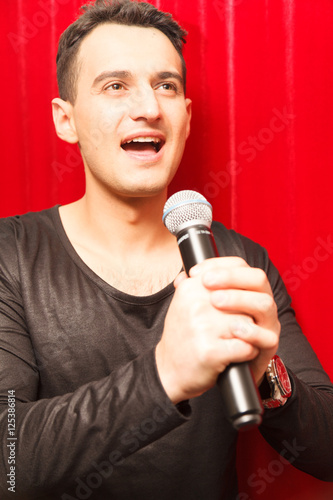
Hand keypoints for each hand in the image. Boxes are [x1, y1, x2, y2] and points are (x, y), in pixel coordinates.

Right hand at [155, 257, 279, 403]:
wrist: (168, 370)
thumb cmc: (182, 336)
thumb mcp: (184, 303)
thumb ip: (197, 283)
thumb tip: (212, 268)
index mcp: (191, 288)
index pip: (235, 270)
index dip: (247, 283)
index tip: (245, 294)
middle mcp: (196, 304)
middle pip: (245, 299)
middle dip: (248, 313)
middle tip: (243, 323)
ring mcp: (203, 327)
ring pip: (248, 323)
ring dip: (251, 334)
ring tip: (241, 339)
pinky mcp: (211, 352)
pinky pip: (247, 347)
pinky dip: (248, 353)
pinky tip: (239, 354)